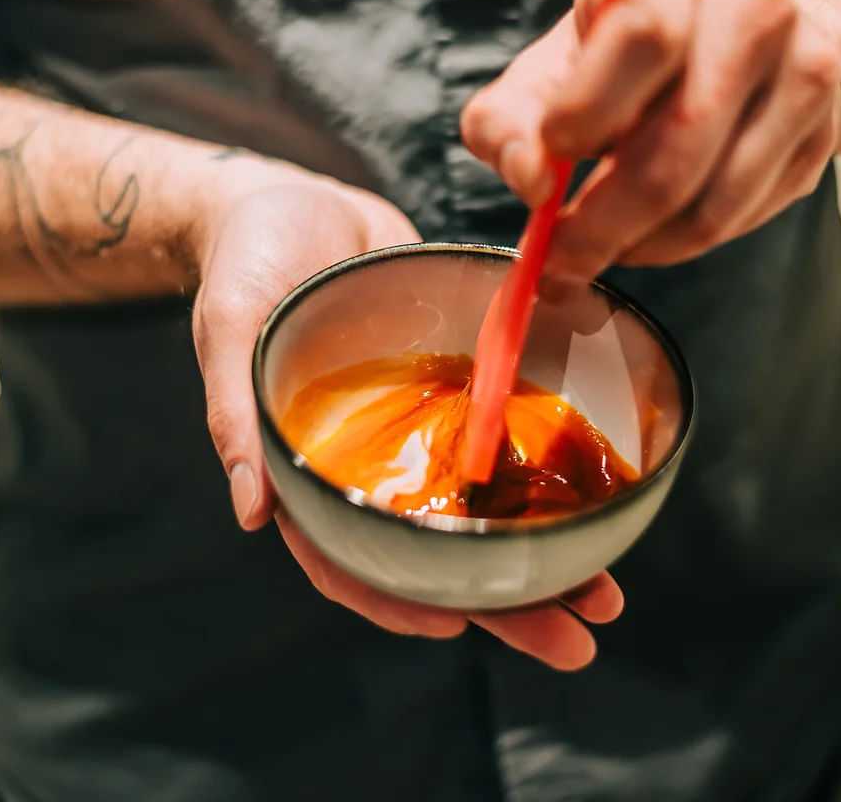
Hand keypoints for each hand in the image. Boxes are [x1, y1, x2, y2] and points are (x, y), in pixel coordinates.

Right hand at [187, 162, 623, 670]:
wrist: (297, 199)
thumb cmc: (247, 263)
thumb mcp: (232, 330)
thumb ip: (237, 416)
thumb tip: (252, 513)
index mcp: (313, 472)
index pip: (351, 562)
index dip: (399, 601)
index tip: (457, 625)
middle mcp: (375, 467)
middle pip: (439, 559)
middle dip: (506, 608)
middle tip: (577, 640)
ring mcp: (423, 434)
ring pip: (486, 517)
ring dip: (546, 560)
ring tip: (609, 596)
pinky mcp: (460, 391)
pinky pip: (506, 447)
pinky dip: (549, 481)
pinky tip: (601, 506)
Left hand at [461, 0, 840, 281]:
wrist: (750, 18)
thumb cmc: (635, 43)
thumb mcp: (564, 57)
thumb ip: (514, 116)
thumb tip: (527, 181)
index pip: (644, 36)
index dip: (589, 111)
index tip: (552, 162)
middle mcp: (755, 9)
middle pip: (680, 142)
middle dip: (604, 224)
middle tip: (559, 264)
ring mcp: (804, 72)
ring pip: (716, 200)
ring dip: (645, 246)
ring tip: (604, 250)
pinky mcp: (824, 133)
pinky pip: (746, 216)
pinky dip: (687, 241)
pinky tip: (655, 230)